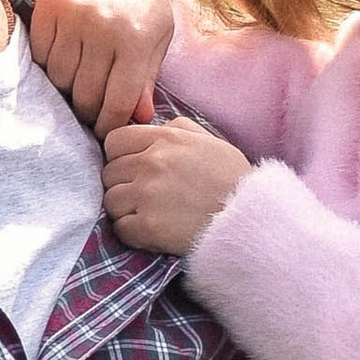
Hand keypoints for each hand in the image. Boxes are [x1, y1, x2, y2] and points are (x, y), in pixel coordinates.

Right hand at [28, 0, 174, 129]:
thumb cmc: (144, 3)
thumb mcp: (157, 40)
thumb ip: (146, 81)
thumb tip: (137, 119)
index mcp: (135, 40)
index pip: (117, 102)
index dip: (110, 125)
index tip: (106, 132)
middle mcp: (102, 27)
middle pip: (84, 95)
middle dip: (88, 112)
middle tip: (91, 111)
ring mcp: (72, 14)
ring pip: (58, 78)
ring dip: (67, 88)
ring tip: (79, 83)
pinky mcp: (47, 4)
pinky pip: (40, 54)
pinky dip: (49, 64)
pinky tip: (65, 59)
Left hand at [104, 115, 251, 255]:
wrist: (250, 220)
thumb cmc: (234, 181)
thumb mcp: (211, 141)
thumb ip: (179, 128)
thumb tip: (156, 127)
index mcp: (165, 139)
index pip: (114, 140)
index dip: (119, 156)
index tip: (133, 169)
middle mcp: (152, 163)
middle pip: (109, 173)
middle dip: (123, 184)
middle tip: (145, 197)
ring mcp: (147, 195)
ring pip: (110, 201)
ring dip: (125, 210)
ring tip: (149, 215)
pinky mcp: (148, 226)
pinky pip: (120, 228)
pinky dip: (131, 233)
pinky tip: (151, 232)